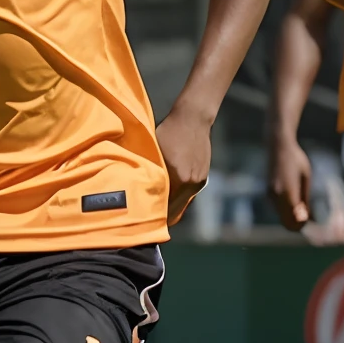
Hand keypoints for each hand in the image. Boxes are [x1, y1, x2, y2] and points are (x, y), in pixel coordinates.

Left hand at [155, 104, 212, 225]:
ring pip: (183, 202)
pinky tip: (168, 193)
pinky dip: (179, 195)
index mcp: (180, 179)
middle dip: (163, 215)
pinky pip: (189, 193)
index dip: (156, 218)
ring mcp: (200, 180)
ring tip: (156, 207)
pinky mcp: (203, 176)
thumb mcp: (155, 153)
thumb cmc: (168, 133)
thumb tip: (140, 193)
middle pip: (176, 210)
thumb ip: (151, 175)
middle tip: (147, 219)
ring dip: (171, 205)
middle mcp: (192, 183)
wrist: (193, 119)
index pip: (167, 209)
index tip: (143, 223)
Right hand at [268, 136, 312, 230]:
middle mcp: (276, 196)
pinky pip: (277, 209)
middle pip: (285, 222)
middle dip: (297, 225)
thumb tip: (308, 218)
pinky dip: (286, 211)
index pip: (295, 219)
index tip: (313, 223)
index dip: (304, 225)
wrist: (278, 147)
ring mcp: (270, 194)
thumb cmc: (296, 160)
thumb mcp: (306, 178)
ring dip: (291, 218)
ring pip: (281, 216)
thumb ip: (305, 199)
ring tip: (304, 210)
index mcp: (287, 192)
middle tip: (309, 219)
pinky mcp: (268, 192)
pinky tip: (295, 203)